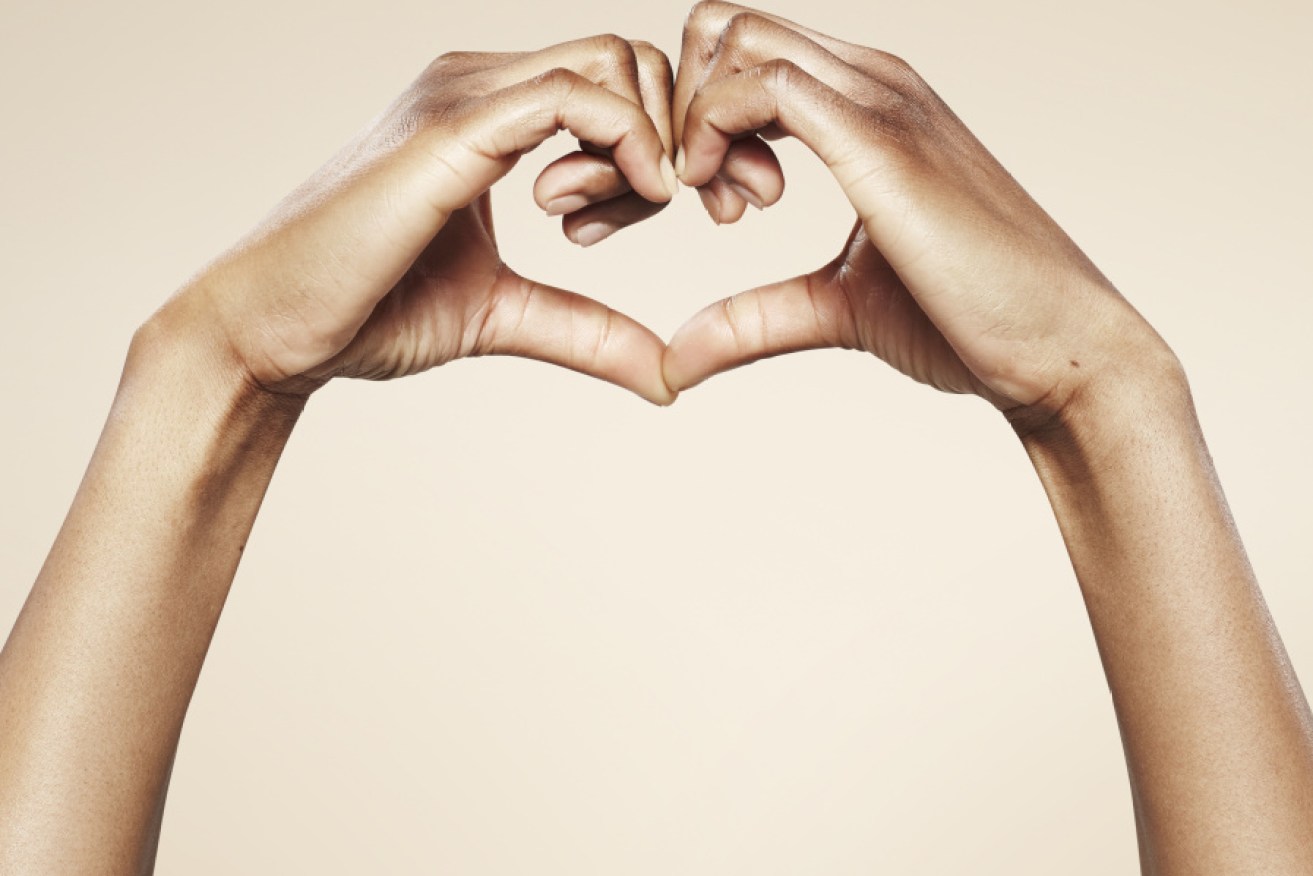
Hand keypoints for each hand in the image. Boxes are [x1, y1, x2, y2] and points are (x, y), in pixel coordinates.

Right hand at [158, 36, 679, 403]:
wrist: (277, 331)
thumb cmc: (372, 312)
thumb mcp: (508, 314)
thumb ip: (589, 329)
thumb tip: (670, 377)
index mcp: (490, 112)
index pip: (615, 79)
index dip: (665, 136)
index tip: (674, 207)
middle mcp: (476, 86)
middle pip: (628, 56)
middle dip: (675, 129)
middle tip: (670, 207)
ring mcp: (460, 98)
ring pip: (611, 61)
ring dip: (653, 138)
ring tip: (620, 216)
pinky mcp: (449, 131)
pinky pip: (571, 96)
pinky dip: (627, 141)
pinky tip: (631, 197)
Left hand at [662, 2, 1177, 420]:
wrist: (1055, 347)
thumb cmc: (965, 319)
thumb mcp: (835, 306)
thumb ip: (755, 315)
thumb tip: (679, 355)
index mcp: (866, 102)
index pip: (746, 51)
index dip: (699, 116)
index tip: (710, 199)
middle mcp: (873, 81)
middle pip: (726, 26)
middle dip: (681, 107)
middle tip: (700, 196)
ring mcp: (880, 100)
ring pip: (735, 38)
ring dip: (695, 119)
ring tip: (724, 205)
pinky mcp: (879, 139)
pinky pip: (761, 85)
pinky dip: (711, 133)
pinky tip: (729, 203)